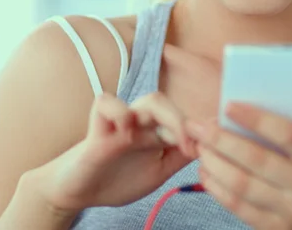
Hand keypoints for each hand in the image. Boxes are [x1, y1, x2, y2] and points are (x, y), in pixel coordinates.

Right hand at [32, 92, 196, 212]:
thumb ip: (180, 157)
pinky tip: (126, 132)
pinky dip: (119, 112)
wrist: (81, 191)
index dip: (198, 127)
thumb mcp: (158, 172)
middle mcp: (142, 121)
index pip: (182, 116)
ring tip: (165, 142)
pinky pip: (106, 103)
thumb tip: (210, 144)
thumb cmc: (119, 178)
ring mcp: (121, 122)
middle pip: (170, 104)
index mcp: (157, 130)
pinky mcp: (98, 128)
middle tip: (188, 148)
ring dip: (164, 116)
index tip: (208, 149)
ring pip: (148, 100)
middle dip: (183, 122)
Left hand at [187, 94, 291, 229]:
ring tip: (199, 146)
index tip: (229, 105)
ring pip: (241, 184)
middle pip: (256, 159)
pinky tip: (206, 171)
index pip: (288, 134)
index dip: (256, 119)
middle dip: (221, 139)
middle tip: (198, 125)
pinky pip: (237, 207)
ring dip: (214, 162)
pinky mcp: (273, 228)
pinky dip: (216, 188)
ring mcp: (289, 211)